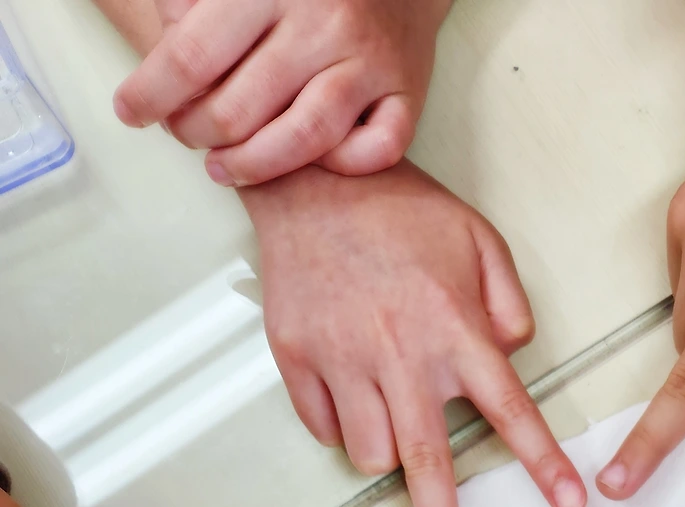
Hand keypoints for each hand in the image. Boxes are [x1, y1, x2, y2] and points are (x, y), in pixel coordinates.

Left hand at [113, 0, 446, 186]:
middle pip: (240, 109)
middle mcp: (323, 24)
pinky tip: (312, 162)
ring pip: (303, 140)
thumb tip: (159, 54)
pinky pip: (377, 151)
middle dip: (197, 132)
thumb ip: (196, 4)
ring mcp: (368, 62)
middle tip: (186, 134)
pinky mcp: (408, 94)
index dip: (151, 92)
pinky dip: (342, 165)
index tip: (131, 111)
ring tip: (225, 168)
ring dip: (253, 166)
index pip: (192, 54)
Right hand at [241, 161, 585, 506]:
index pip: (511, 411)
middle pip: (426, 464)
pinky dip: (338, 423)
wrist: (306, 174)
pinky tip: (346, 383)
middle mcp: (400, 355)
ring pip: (369, 454)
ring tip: (390, 408)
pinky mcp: (296, 360)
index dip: (542, 464)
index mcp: (454, 330)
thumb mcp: (478, 241)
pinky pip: (323, 427)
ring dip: (386, 453)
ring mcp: (342, 361)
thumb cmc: (399, 208)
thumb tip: (515, 353)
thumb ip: (507, 304)